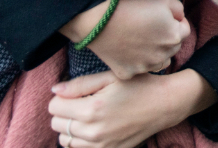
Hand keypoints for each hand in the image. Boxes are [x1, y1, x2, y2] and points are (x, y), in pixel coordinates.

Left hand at [49, 69, 217, 147]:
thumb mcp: (110, 77)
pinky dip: (80, 139)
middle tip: (81, 102)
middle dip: (64, 111)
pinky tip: (93, 126)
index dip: (62, 96)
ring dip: (70, 126)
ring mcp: (100, 145)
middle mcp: (93, 130)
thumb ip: (80, 84)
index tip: (74, 92)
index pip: (54, 106)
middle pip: (56, 124)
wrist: (163, 105)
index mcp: (92, 108)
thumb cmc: (138, 86)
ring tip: (87, 114)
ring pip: (64, 140)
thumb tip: (55, 91)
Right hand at [59, 0, 189, 79]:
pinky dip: (137, 62)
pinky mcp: (129, 73)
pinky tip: (128, 50)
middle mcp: (163, 56)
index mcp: (174, 37)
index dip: (176, 21)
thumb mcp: (162, 0)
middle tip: (151, 27)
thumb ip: (178, 9)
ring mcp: (146, 67)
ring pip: (159, 61)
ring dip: (156, 53)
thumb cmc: (131, 7)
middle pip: (173, 47)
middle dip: (167, 38)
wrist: (99, 21)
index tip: (163, 17)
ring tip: (142, 40)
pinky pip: (139, 69)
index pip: (185, 30)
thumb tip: (179, 18)